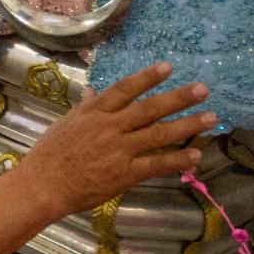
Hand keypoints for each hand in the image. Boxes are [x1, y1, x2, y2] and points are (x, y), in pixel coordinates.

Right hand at [12, 63, 211, 216]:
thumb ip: (85, 107)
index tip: (168, 67)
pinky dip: (177, 160)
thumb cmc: (50, 154)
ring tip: (210, 118)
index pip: (125, 89)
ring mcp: (118, 150)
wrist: (43, 185)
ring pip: (159, 134)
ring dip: (187, 125)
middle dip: (179, 98)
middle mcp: (109, 127)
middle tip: (203, 89)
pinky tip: (195, 156)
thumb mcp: (66, 123)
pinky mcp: (124, 174)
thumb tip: (93, 92)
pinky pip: (156, 164)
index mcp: (94, 112)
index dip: (147, 77)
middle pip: (150, 108)